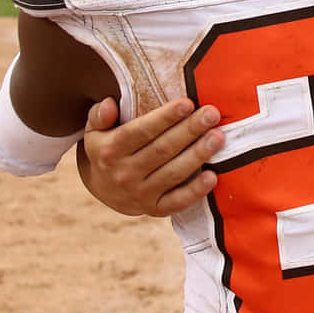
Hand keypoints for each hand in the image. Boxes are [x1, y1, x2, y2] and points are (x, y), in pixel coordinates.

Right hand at [77, 97, 224, 217]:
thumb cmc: (107, 150)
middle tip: (212, 114)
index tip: (187, 103)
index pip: (141, 132)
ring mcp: (140, 194)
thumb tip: (110, 104)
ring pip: (173, 173)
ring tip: (218, 137)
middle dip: (189, 131)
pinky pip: (177, 202)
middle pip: (162, 150)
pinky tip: (213, 176)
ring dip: (197, 155)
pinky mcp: (154, 209)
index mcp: (111, 150)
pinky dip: (195, 191)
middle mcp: (125, 173)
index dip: (165, 118)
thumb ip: (99, 114)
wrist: (103, 191)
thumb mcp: (95, 130)